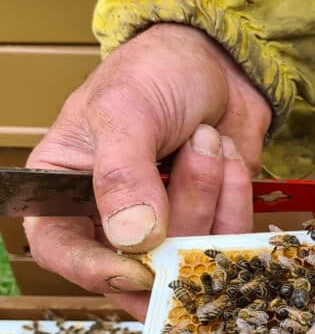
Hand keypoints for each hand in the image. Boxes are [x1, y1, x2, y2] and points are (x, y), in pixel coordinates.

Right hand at [24, 23, 271, 316]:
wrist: (220, 63)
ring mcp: (164, 228)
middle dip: (180, 215)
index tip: (136, 267)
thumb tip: (133, 239)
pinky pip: (227, 241)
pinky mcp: (209, 227)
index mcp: (64, 188)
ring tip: (209, 140)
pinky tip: (229, 158)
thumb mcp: (126, 111)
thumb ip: (123, 174)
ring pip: (188, 256)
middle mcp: (108, 218)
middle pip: (138, 264)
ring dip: (210, 196)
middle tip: (196, 156)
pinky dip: (235, 198)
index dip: (95, 269)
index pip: (61, 250)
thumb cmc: (156, 74)